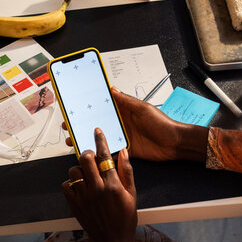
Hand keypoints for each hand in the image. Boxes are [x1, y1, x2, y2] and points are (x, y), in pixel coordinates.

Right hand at [62, 87, 208, 161]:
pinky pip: (109, 150)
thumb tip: (112, 88)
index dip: (89, 106)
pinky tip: (87, 152)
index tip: (75, 105)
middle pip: (97, 122)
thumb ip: (126, 101)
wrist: (174, 143)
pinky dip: (98, 151)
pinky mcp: (125, 150)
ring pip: (99, 137)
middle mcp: (121, 123)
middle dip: (81, 123)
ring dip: (86, 138)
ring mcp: (122, 137)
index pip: (102, 106)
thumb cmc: (162, 123)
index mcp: (124, 110)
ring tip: (72, 140)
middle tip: (67, 125)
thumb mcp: (143, 108)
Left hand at [62, 128, 136, 241]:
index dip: (100, 140)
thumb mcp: (132, 194)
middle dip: (88, 153)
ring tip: (86, 175)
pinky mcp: (74, 204)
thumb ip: (127, 172)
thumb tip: (123, 152)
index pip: (104, 156)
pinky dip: (70, 182)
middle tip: (91, 157)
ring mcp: (83, 197)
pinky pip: (66, 185)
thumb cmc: (125, 219)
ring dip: (79, 168)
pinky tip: (79, 186)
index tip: (97, 131)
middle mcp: (96, 189)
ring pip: (74, 171)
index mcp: (113, 185)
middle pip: (85, 159)